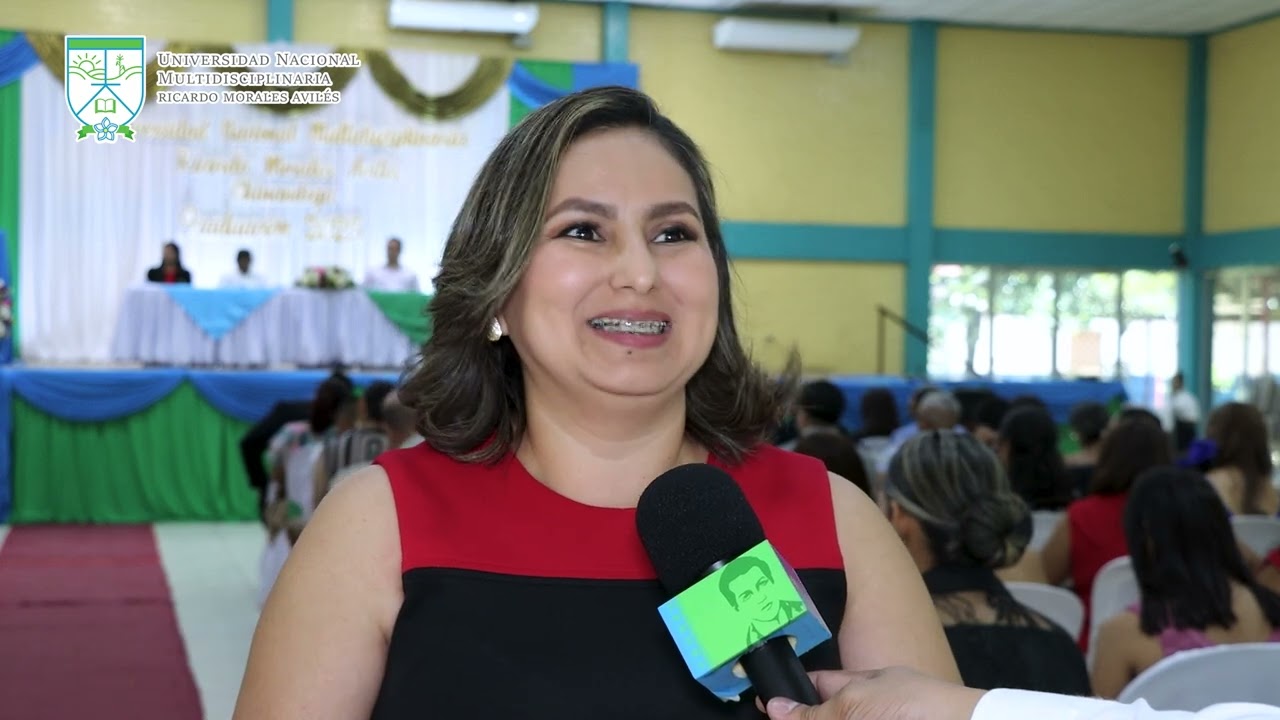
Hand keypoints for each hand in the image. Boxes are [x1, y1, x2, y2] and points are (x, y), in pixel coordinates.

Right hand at [762, 667, 985, 719]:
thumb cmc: (917, 707)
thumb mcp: (857, 703)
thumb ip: (816, 711)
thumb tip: (775, 708)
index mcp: (867, 685)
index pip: (820, 685)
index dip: (794, 694)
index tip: (765, 705)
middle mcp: (870, 709)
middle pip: (827, 713)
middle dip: (803, 717)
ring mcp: (875, 719)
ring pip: (840, 719)